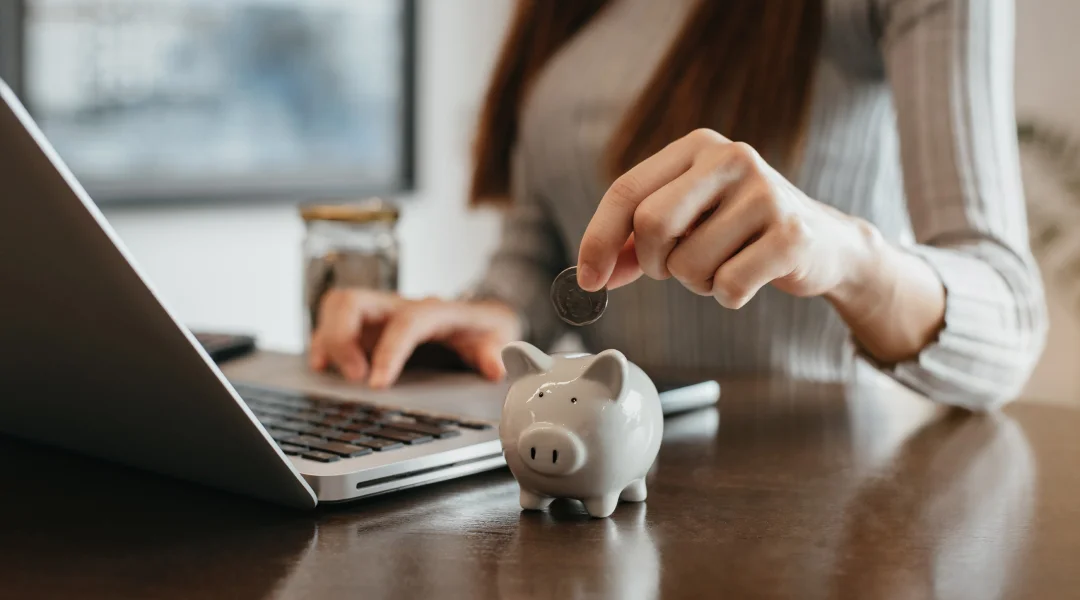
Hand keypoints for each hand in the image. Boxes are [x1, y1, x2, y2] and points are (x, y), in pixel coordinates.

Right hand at [309, 288, 521, 388]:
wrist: (480, 315)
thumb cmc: (485, 328)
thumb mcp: (499, 337)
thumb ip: (496, 351)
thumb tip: (496, 367)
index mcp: (434, 309)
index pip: (406, 321)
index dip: (389, 351)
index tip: (378, 383)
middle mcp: (400, 306)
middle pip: (354, 301)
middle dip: (342, 338)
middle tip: (353, 377)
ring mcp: (380, 314)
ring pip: (336, 306)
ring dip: (327, 338)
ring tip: (328, 371)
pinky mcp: (366, 327)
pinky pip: (332, 323)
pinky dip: (322, 343)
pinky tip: (322, 366)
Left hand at [576, 128, 880, 307]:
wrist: (825, 242)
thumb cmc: (742, 230)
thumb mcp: (688, 220)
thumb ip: (636, 240)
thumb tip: (594, 274)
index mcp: (698, 147)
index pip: (626, 191)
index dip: (599, 239)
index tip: (589, 279)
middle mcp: (732, 158)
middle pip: (651, 224)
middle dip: (654, 263)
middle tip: (673, 269)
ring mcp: (766, 193)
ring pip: (689, 264)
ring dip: (696, 284)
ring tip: (723, 266)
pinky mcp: (791, 235)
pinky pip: (728, 286)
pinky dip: (728, 296)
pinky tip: (749, 277)